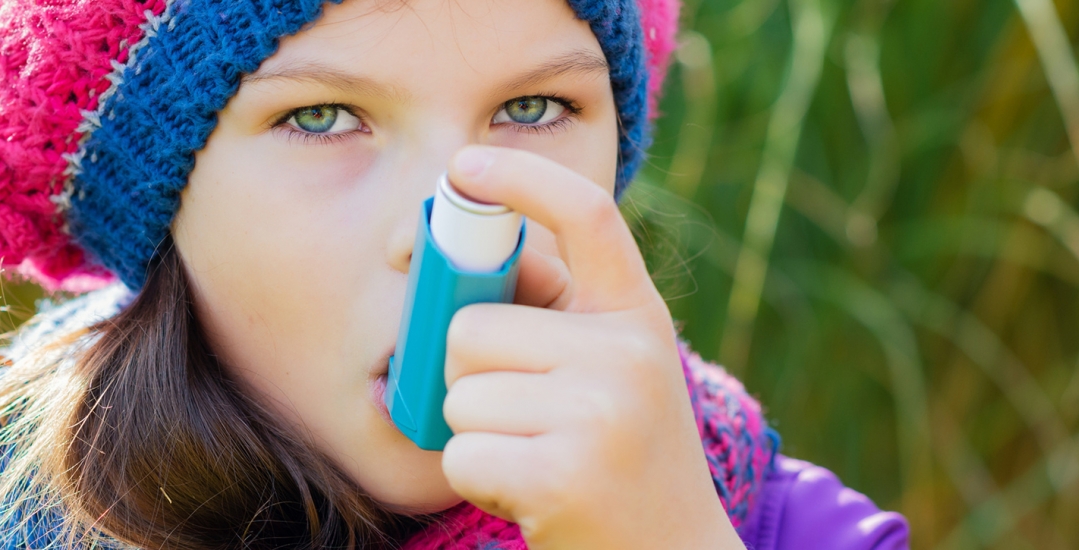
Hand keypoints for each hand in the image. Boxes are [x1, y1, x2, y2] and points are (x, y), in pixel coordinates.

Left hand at [439, 145, 744, 549]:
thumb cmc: (620, 458)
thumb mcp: (613, 371)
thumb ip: (551, 313)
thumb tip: (439, 258)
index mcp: (638, 315)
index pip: (587, 216)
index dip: (522, 178)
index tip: (463, 166)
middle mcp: (629, 352)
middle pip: (471, 327)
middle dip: (470, 376)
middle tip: (524, 418)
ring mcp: (602, 413)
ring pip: (459, 394)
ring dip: (476, 434)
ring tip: (537, 458)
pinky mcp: (565, 475)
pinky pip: (462, 453)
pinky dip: (477, 479)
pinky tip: (529, 495)